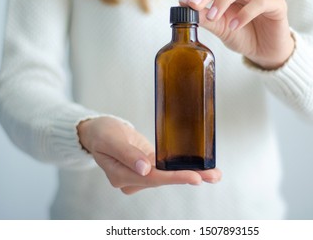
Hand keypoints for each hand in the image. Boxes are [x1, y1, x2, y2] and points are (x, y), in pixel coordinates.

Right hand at [77, 117, 221, 193]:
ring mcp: (141, 174)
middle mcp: (133, 179)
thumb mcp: (111, 139)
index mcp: (121, 175)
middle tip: (214, 176)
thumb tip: (144, 169)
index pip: (153, 178)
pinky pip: (167, 170)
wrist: (98, 131)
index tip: (195, 177)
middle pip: (164, 180)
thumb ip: (127, 154)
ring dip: (192, 175)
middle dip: (190, 178)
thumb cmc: (102, 133)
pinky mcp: (148, 167)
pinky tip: (200, 170)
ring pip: (168, 176)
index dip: (175, 178)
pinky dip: (183, 169)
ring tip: (214, 174)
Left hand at [180, 0, 294, 69]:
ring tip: (213, 16)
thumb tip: (187, 12)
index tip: (184, 1)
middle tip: (194, 5)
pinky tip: (235, 25)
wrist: (265, 51)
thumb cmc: (244, 35)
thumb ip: (206, 19)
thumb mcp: (221, 28)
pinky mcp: (278, 5)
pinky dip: (246, 13)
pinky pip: (262, 2)